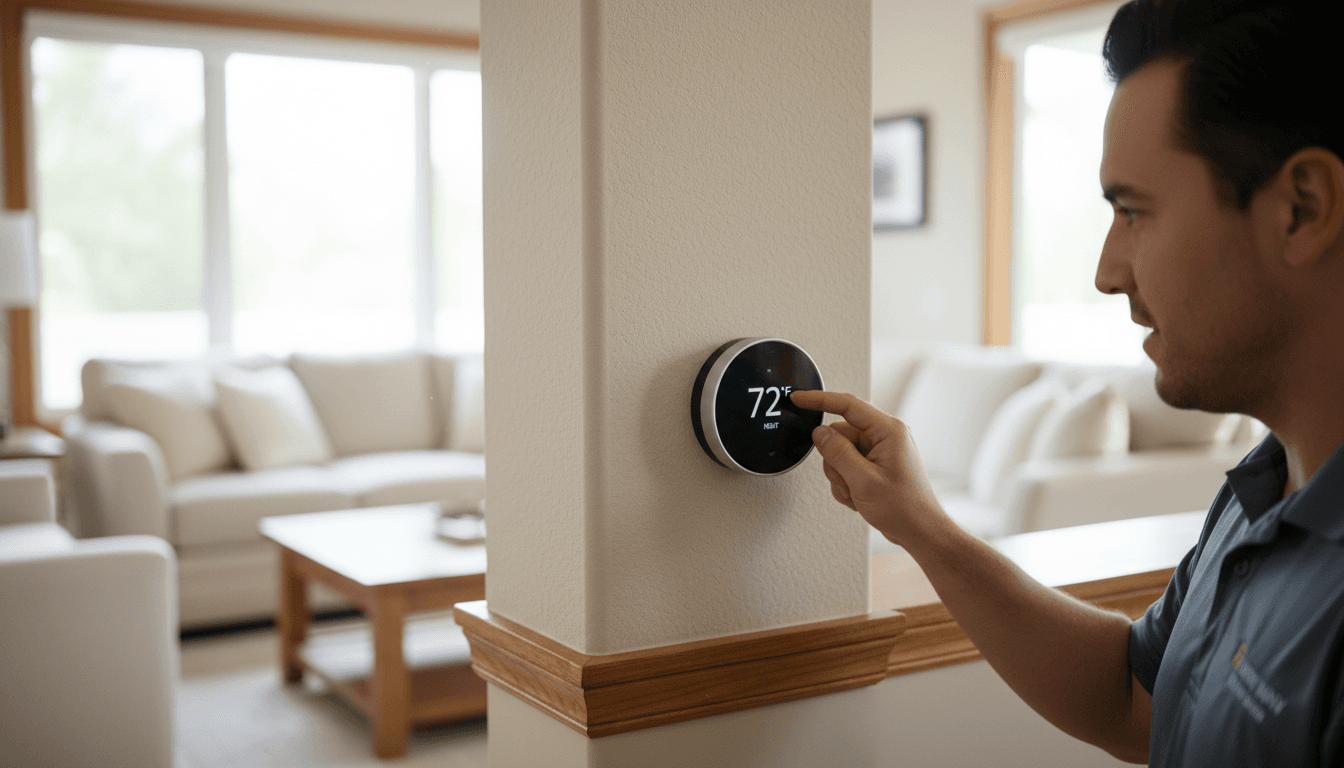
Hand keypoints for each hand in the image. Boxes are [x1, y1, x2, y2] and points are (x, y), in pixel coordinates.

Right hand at [790, 390, 945, 546]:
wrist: (919, 531)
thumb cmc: (905, 508)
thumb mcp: (864, 481)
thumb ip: (838, 453)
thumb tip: (819, 433)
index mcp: (888, 431)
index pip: (847, 405)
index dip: (820, 400)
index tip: (799, 399)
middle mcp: (885, 436)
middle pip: (839, 435)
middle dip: (835, 462)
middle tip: (847, 482)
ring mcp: (880, 451)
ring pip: (840, 453)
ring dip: (841, 477)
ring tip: (856, 493)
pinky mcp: (875, 464)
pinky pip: (847, 466)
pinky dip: (846, 483)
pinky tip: (859, 497)